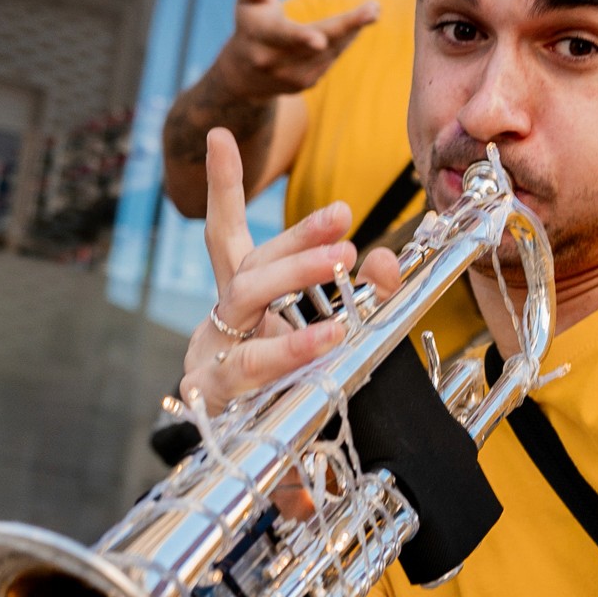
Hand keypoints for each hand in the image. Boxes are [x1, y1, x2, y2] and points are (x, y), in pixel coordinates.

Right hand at [184, 130, 403, 417]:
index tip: (220, 134)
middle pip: (248, 268)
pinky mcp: (216, 398)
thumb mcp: (331, 329)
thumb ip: (363, 291)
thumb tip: (385, 263)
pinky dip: (293, 351)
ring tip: (342, 266)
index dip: (222, 187)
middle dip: (295, 245)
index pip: (225, 235)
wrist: (244, 461)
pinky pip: (253, 368)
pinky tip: (331, 338)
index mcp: (239, 300)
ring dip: (293, 280)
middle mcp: (219, 322)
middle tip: (344, 226)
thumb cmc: (285, 386)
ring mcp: (212, 357)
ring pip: (245, 306)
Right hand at [213, 0, 376, 100]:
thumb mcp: (249, 2)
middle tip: (374, 10)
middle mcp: (276, 61)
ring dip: (354, 27)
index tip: (320, 40)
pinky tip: (356, 25)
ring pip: (333, 48)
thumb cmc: (251, 26)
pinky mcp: (307, 83)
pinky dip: (346, 38)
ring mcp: (293, 76)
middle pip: (320, 40)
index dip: (302, 37)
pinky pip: (334, 56)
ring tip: (372, 10)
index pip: (284, 36)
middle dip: (348, 26)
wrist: (245, 76)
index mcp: (260, 37)